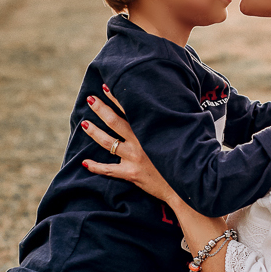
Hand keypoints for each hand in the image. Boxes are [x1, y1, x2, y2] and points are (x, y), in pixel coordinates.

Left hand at [81, 88, 178, 205]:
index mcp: (151, 130)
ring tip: (84, 123)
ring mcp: (133, 158)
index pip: (130, 109)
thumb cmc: (185, 157)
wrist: (186, 184)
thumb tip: (173, 107)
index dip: (116, 98)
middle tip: (90, 100)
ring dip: (93, 132)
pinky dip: (96, 167)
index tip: (105, 87)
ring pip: (107, 142)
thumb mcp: (183, 135)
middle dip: (101, 109)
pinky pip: (109, 170)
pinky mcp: (131, 174)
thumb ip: (172, 122)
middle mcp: (139, 142)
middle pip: (114, 122)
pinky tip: (85, 162)